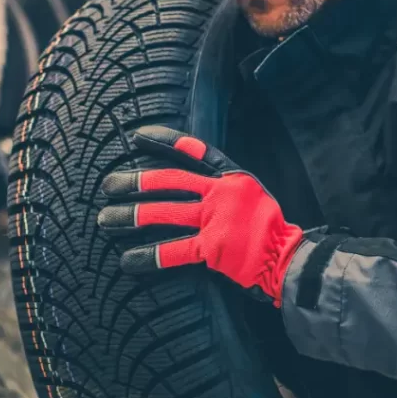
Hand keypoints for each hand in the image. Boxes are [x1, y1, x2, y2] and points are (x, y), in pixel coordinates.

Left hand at [97, 126, 302, 307]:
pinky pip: (173, 250)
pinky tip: (128, 260)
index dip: (164, 142)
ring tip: (106, 219)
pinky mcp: (213, 248)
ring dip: (132, 215)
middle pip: (169, 181)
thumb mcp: (252, 197)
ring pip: (164, 212)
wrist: (290, 260)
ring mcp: (217, 220)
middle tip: (109, 184)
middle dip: (135, 182)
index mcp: (233, 178)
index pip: (194, 152)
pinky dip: (148, 256)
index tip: (138, 137)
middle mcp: (223, 193)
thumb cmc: (270, 232)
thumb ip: (224, 190)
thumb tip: (191, 188)